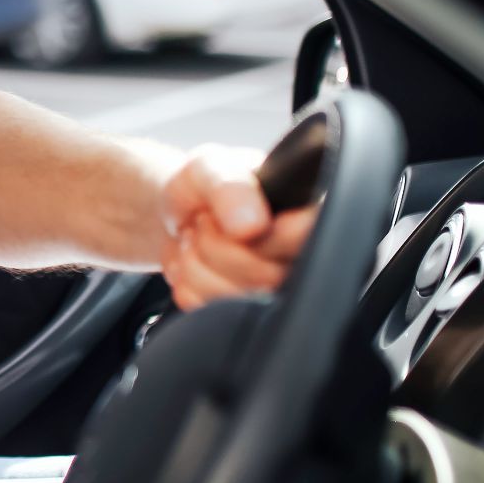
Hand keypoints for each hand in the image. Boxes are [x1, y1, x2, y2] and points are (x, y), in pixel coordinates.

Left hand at [159, 144, 317, 310]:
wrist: (174, 211)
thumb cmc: (206, 186)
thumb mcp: (213, 169)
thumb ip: (232, 188)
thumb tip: (253, 226)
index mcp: (309, 215)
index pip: (307, 241)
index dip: (262, 236)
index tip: (237, 222)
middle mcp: (302, 258)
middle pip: (267, 277)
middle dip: (216, 245)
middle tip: (205, 222)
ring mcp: (274, 291)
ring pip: (235, 300)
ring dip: (196, 263)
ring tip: (197, 239)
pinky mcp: (242, 313)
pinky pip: (207, 311)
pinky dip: (186, 283)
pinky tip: (192, 262)